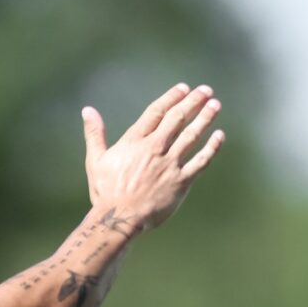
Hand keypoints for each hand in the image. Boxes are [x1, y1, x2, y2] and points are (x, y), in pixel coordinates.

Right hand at [81, 84, 224, 232]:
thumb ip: (95, 133)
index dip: (171, 98)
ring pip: (191, 136)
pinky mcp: (181, 182)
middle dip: (193, 102)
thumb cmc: (105, 192)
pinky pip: (201, 162)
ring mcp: (169, 165)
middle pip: (177, 119)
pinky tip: (220, 136)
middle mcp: (155, 149)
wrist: (120, 218)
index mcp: (135, 141)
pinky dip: (212, 148)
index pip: (156, 112)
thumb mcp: (96, 160)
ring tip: (216, 105)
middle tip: (206, 90)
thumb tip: (87, 110)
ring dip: (205, 118)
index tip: (184, 88)